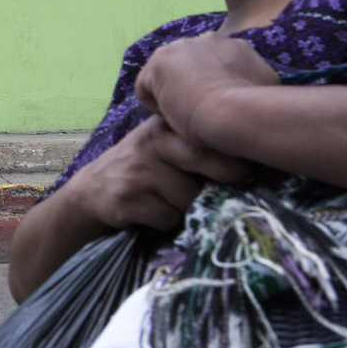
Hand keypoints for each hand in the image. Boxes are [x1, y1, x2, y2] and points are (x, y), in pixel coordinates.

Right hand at [63, 115, 252, 232]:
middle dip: (227, 179)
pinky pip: (168, 218)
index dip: (236, 154)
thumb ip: (196, 145)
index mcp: (164, 125)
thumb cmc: (143, 169)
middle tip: (235, 190)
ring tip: (176, 202)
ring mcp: (138, 170)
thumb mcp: (164, 146)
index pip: (209, 134)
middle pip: (203, 158)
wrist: (92, 191)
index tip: (250, 170)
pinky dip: (168, 222)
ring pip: (189, 198)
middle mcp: (151, 141)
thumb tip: (255, 159)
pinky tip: (155, 213)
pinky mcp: (127, 199)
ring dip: (191, 209)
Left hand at [135, 32, 278, 143]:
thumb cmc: (257, 109)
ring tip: (187, 118)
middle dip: (190, 90)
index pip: (213, 66)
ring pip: (167, 78)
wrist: (237, 112)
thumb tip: (261, 91)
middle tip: (199, 116)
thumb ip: (257, 83)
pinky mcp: (158, 63)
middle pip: (188, 69)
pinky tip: (173, 117)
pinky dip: (156, 106)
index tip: (217, 110)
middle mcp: (207, 39)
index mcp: (235, 46)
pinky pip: (147, 88)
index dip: (212, 90)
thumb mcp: (267, 90)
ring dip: (173, 98)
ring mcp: (181, 48)